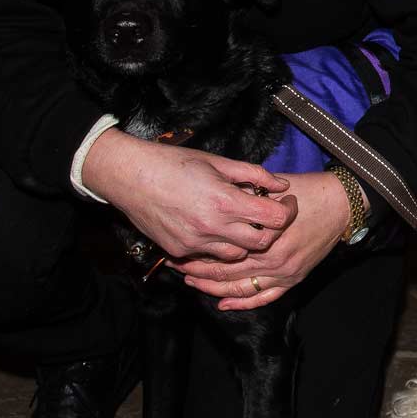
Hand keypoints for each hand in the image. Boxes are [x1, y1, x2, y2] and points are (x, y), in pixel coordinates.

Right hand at [81, 129, 293, 260]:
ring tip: (237, 221)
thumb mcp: (218, 162)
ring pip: (236, 255)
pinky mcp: (180, 251)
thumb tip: (281, 185)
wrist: (129, 176)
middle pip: (261, 244)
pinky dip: (217, 245)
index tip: (287, 203)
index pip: (274, 219)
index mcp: (225, 201)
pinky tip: (212, 227)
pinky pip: (209, 256)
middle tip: (266, 216)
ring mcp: (195, 243)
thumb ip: (253, 174)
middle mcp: (212, 227)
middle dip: (269, 231)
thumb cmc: (173, 162)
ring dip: (243, 241)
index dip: (287, 211)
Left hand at [171, 171, 348, 309]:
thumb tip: (218, 208)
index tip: (180, 247)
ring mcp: (285, 272)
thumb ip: (246, 203)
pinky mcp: (294, 278)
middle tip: (176, 266)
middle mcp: (274, 259)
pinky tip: (224, 302)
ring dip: (213, 288)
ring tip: (191, 283)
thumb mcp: (273, 191)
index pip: (222, 250)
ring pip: (240, 288)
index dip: (198, 251)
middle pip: (226, 271)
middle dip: (197, 271)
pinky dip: (243, 302)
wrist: (342, 203)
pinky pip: (265, 297)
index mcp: (266, 236)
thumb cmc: (308, 191)